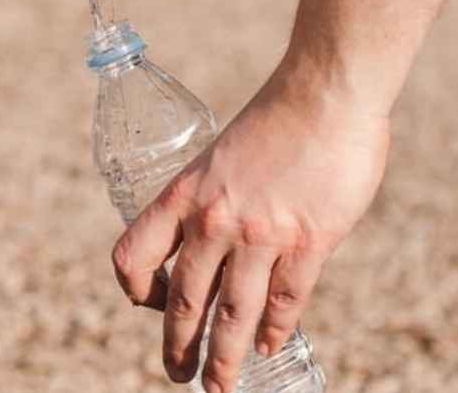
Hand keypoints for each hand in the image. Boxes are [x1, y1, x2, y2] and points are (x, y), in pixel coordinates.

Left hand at [110, 61, 389, 391]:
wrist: (325, 93)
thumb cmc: (276, 119)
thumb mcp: (220, 157)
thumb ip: (216, 200)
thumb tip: (223, 241)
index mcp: (182, 194)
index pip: (133, 253)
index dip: (134, 287)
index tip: (147, 301)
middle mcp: (212, 221)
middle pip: (183, 301)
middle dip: (178, 346)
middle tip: (178, 374)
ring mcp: (259, 235)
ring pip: (232, 315)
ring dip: (224, 357)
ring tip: (218, 384)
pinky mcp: (308, 243)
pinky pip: (284, 302)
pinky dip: (274, 330)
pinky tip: (269, 346)